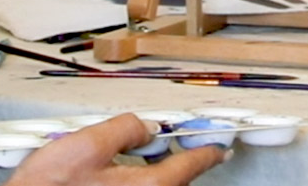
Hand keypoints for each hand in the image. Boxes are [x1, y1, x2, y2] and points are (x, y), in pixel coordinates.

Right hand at [5, 114, 227, 185]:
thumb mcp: (87, 144)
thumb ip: (124, 129)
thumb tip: (146, 126)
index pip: (190, 166)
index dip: (207, 150)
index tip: (220, 145)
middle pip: (175, 182)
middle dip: (180, 161)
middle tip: (183, 143)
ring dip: (158, 171)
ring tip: (145, 153)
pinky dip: (140, 181)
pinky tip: (123, 171)